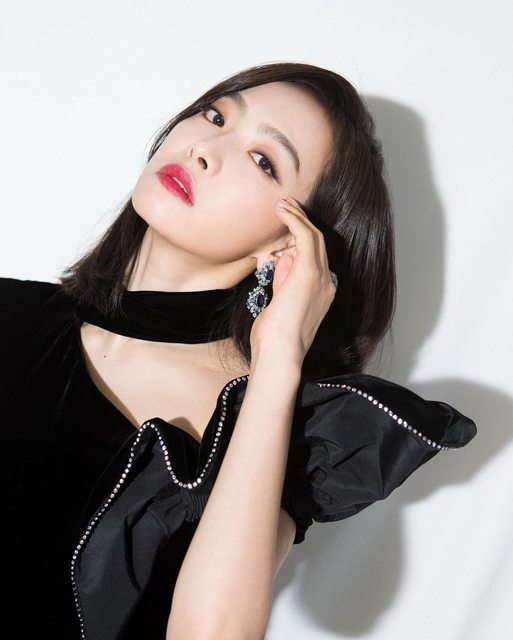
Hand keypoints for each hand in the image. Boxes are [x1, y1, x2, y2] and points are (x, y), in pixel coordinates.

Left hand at [249, 196, 336, 363]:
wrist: (280, 351)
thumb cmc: (273, 338)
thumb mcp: (279, 305)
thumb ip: (282, 284)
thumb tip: (280, 262)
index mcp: (322, 292)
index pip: (315, 258)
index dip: (300, 240)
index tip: (286, 229)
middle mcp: (327, 282)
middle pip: (318, 243)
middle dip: (302, 222)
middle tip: (287, 206)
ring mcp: (321, 277)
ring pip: (314, 236)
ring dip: (298, 217)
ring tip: (282, 204)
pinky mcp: (309, 272)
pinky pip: (305, 237)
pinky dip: (295, 221)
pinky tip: (282, 211)